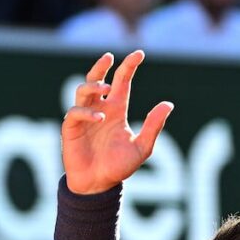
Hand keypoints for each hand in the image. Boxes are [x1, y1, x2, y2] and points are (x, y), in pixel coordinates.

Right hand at [61, 51, 173, 194]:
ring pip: (83, 91)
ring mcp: (84, 118)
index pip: (122, 82)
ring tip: (107, 88)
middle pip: (97, 79)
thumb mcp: (142, 147)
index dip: (129, 67)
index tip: (139, 53)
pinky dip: (86, 112)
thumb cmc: (119, 166)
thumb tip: (168, 104)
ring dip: (93, 86)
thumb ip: (153, 126)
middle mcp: (100, 109)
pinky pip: (74, 113)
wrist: (99, 185)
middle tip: (109, 57)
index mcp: (117, 110)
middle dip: (101, 66)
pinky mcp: (71, 129)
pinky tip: (99, 117)